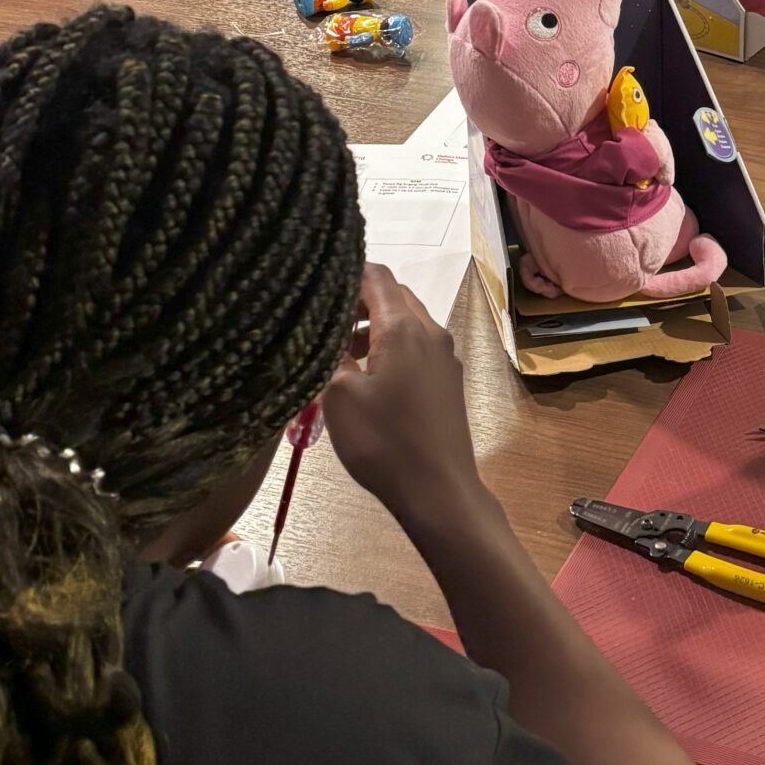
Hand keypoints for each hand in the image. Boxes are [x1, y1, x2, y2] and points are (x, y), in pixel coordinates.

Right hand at [321, 264, 487, 530]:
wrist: (438, 491)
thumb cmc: (384, 442)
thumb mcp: (340, 395)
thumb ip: (332, 353)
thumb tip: (328, 332)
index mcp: (404, 328)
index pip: (376, 276)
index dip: (345, 273)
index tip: (316, 288)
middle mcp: (432, 333)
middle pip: (395, 296)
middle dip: (358, 302)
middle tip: (324, 323)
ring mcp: (445, 358)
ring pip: (407, 324)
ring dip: (373, 329)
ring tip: (339, 355)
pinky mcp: (448, 382)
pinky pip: (417, 349)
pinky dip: (391, 349)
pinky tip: (367, 377)